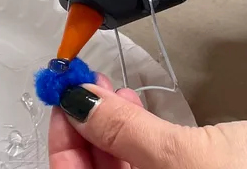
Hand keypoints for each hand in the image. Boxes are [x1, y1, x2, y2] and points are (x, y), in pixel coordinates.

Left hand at [49, 77, 246, 168]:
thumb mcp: (185, 157)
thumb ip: (124, 131)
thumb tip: (80, 106)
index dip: (62, 137)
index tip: (61, 95)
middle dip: (88, 131)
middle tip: (84, 89)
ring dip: (115, 134)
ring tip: (114, 95)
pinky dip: (143, 144)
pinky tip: (145, 116)